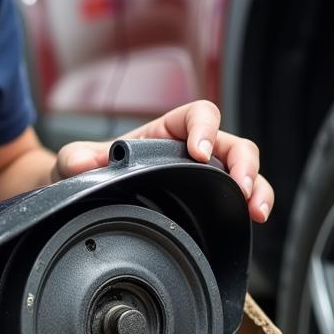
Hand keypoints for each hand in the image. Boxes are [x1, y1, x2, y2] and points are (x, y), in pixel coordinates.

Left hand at [51, 100, 273, 222]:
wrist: (85, 199)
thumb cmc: (87, 172)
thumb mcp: (76, 161)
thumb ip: (77, 157)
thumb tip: (80, 163)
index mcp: (164, 132)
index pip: (197, 115)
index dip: (204, 128)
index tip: (199, 151)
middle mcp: (189, 151)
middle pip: (231, 143)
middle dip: (242, 162)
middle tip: (240, 187)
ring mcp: (201, 178)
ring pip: (243, 171)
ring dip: (256, 186)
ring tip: (256, 210)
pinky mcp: (207, 203)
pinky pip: (238, 198)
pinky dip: (253, 204)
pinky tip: (255, 218)